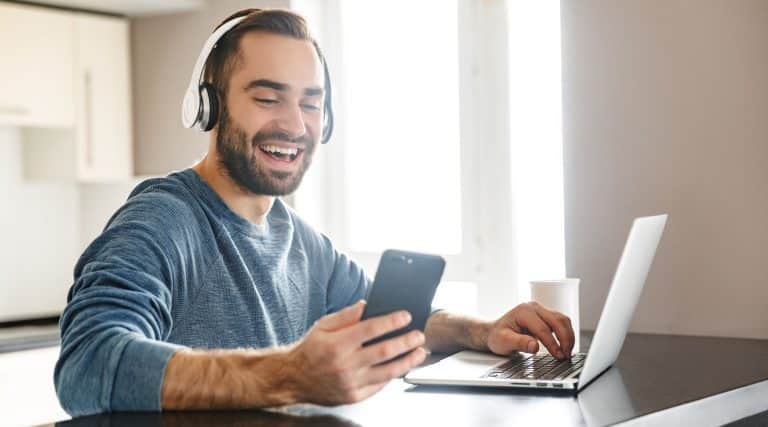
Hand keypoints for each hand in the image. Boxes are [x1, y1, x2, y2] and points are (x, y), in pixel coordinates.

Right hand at [285, 300, 426, 404]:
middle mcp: (344, 365)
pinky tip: (403, 365)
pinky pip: (379, 385)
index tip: (406, 316)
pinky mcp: (354, 396)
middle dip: (406, 342)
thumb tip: (367, 304)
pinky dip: (393, 375)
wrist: (294, 379)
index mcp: (336, 344)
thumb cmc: (311, 350)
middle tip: (419, 335)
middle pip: (384, 352)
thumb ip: (346, 315)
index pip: (370, 329)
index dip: (391, 321)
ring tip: (420, 351)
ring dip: (408, 361)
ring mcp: (350, 383)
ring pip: (387, 372)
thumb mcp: (323, 326)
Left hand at [486, 302, 574, 359]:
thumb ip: (519, 343)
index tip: (558, 356)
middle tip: (566, 355)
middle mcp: (533, 307)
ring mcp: (540, 310)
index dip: (552, 343)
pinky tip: (565, 345)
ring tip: (567, 352)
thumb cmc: (497, 336)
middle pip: (557, 320)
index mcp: (523, 312)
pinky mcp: (545, 316)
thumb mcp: (503, 342)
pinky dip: (566, 333)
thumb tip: (535, 346)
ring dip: (568, 336)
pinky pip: (560, 322)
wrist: (494, 332)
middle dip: (565, 339)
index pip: (543, 328)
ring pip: (562, 320)